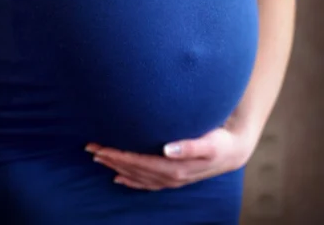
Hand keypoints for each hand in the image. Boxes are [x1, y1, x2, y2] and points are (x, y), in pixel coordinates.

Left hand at [86, 118, 256, 190]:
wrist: (233, 150)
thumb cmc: (219, 141)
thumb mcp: (208, 142)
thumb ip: (189, 146)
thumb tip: (168, 148)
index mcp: (174, 167)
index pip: (138, 162)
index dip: (118, 155)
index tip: (100, 147)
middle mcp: (169, 176)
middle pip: (133, 169)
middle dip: (111, 159)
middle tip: (90, 148)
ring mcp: (170, 179)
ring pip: (136, 176)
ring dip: (116, 167)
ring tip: (98, 158)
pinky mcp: (172, 178)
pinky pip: (146, 183)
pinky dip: (130, 181)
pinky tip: (118, 178)